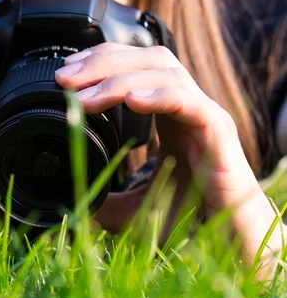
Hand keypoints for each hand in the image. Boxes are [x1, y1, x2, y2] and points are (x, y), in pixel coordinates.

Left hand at [54, 43, 268, 235]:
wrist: (232, 237)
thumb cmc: (188, 216)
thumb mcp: (132, 208)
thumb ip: (103, 202)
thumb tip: (73, 206)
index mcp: (167, 114)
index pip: (135, 67)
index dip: (100, 61)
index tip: (66, 73)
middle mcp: (186, 105)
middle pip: (146, 60)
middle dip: (102, 62)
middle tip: (64, 79)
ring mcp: (203, 114)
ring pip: (165, 73)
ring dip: (119, 79)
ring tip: (83, 98)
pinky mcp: (216, 131)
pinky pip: (189, 102)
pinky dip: (159, 96)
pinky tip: (130, 102)